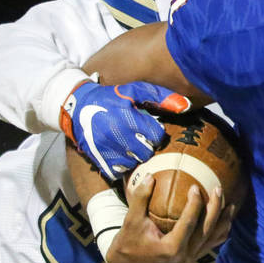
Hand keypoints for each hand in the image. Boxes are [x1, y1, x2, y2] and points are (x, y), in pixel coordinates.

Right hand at [59, 78, 191, 179]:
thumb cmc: (112, 97)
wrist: (77, 107)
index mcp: (128, 117)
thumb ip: (161, 97)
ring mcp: (107, 149)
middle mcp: (117, 135)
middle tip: (141, 138)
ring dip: (135, 157)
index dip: (156, 133)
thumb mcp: (135, 90)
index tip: (150, 129)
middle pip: (147, 152)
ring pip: (134, 163)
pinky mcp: (98, 159)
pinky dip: (122, 166)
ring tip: (130, 146)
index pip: (156, 136)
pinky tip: (121, 154)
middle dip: (147, 146)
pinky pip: (119, 172)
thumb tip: (185, 106)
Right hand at [105, 174, 233, 262]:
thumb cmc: (128, 241)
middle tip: (218, 189)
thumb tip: (149, 176)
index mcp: (170, 248)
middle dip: (215, 208)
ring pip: (213, 240)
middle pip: (206, 230)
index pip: (188, 223)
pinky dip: (219, 232)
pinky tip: (224, 219)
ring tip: (230, 204)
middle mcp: (184, 257)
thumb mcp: (131, 220)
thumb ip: (140, 198)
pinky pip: (210, 245)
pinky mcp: (192, 261)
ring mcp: (190, 261)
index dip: (194, 204)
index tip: (195, 187)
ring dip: (223, 221)